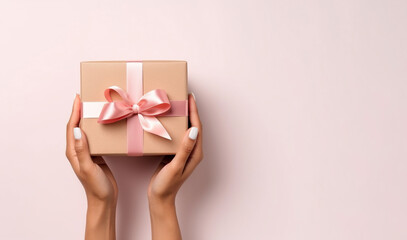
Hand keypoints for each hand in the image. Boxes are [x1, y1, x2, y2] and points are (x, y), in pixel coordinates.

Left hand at [66, 94, 116, 239]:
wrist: (104, 199)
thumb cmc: (95, 186)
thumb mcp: (88, 167)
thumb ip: (82, 150)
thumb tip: (77, 130)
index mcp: (73, 151)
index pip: (71, 127)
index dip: (74, 111)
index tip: (79, 97)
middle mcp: (79, 149)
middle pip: (77, 126)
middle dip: (80, 110)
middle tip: (88, 97)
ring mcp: (88, 152)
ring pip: (87, 130)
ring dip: (90, 118)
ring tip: (97, 106)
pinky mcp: (97, 154)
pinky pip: (96, 137)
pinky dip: (99, 127)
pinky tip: (106, 123)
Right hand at [148, 93, 202, 239]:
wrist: (159, 198)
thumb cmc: (167, 184)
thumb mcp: (176, 166)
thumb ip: (185, 148)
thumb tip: (194, 129)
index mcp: (195, 152)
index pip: (197, 127)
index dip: (194, 111)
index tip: (190, 97)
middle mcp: (192, 151)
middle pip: (193, 126)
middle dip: (189, 110)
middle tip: (183, 96)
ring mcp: (183, 152)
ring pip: (184, 130)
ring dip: (181, 117)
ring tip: (175, 104)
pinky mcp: (174, 154)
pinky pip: (176, 135)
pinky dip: (173, 126)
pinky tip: (166, 120)